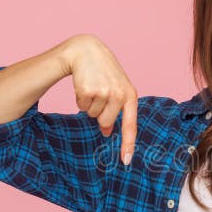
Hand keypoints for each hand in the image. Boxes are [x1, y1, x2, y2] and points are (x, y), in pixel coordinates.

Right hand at [62, 34, 137, 164]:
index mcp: (130, 95)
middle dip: (99, 114)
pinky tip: (84, 84)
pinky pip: (81, 107)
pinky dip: (80, 99)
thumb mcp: (116, 88)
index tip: (126, 161)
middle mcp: (119, 95)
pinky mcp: (88, 91)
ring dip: (89, 104)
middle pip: (105, 123)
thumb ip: (116, 109)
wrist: (87, 50)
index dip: (128, 144)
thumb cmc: (104, 71)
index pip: (131, 125)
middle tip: (99, 94)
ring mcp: (104, 93)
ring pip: (92, 115)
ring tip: (93, 86)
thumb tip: (106, 131)